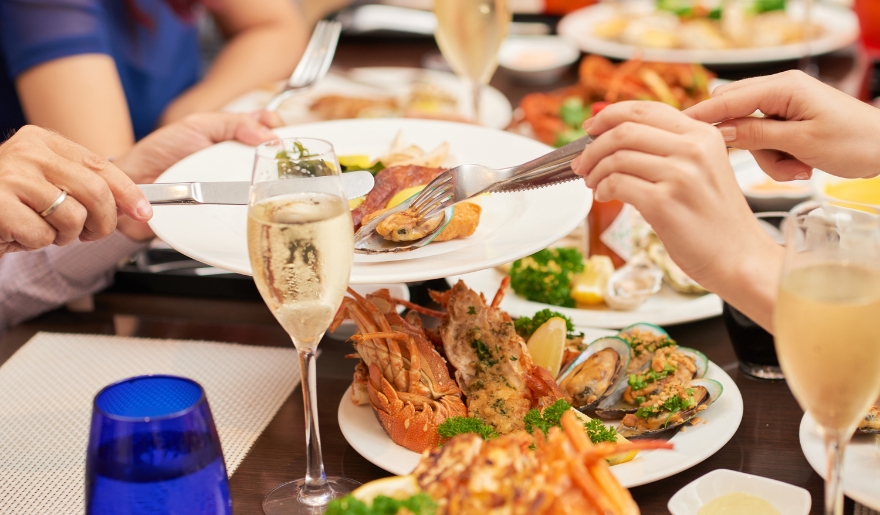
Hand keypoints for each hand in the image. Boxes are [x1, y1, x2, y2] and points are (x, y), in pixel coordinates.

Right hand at [0, 126, 150, 255]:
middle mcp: (26, 152)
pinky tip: (19, 234)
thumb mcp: (48, 184)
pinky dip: (37, 243)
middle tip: (92, 234)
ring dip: (65, 235)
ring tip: (44, 230)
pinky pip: (42, 234)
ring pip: (72, 216)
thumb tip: (134, 205)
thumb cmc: (8, 202)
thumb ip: (85, 187)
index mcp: (42, 141)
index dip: (128, 192)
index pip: (100, 165)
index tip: (144, 212)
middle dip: (104, 222)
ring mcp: (10, 176)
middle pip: (95, 191)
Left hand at [112, 111, 281, 240]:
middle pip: (274, 163)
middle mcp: (240, 165)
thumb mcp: (199, 125)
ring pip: (267, 191)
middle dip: (283, 161)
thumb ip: (233, 123)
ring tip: (272, 181)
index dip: (280, 132)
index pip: (270, 133)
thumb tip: (269, 135)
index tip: (280, 134)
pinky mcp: (228, 215)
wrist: (136, 184)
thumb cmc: (162, 151)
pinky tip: (258, 204)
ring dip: (273, 188)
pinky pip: (250, 215)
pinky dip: (258, 212)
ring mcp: (235, 192)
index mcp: (236, 139)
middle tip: (280, 158)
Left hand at [571, 101, 781, 329]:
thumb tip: (619, 137)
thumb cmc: (716, 219)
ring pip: (616, 156)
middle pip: (624, 129)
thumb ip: (672, 148)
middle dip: (593, 145)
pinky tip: (604, 196)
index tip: (590, 127)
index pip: (645, 109)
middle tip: (582, 163)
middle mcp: (693, 149)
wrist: (739, 257)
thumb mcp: (704, 168)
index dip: (609, 114)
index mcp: (702, 134)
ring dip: (594, 170)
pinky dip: (602, 189)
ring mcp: (679, 175)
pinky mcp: (663, 203)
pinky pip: (617, 183)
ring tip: (593, 184)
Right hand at [684, 70, 879, 180]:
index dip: (701, 115)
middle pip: (735, 115)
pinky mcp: (789, 123)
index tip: (675, 129)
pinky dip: (777, 159)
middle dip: (744, 145)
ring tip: (796, 169)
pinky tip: (800, 166)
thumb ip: (756, 135)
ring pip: (750, 134)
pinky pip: (766, 141)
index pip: (728, 98)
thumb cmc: (855, 141)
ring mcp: (784, 107)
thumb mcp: (801, 142)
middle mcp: (781, 92)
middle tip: (761, 162)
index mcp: (783, 87)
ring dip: (767, 158)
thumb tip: (719, 133)